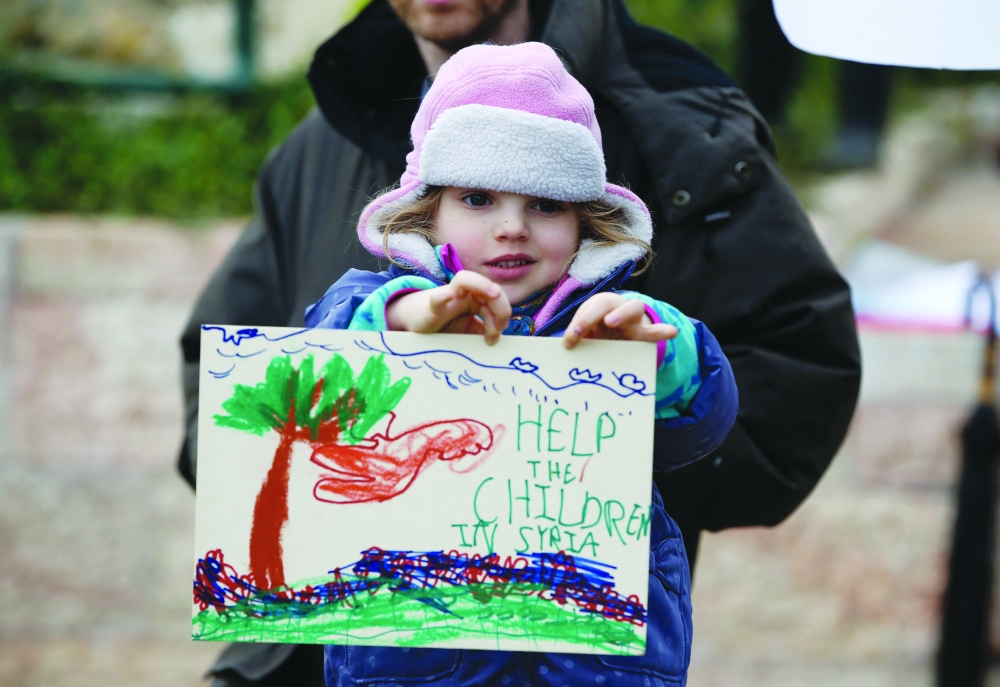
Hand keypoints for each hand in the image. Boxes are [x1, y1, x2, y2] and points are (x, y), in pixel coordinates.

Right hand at [386, 271, 511, 344]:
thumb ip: (482, 330)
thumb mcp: (468, 330)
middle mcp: (463, 293)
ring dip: (484, 287)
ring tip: (493, 296)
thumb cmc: (443, 324)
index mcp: (474, 298)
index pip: (496, 299)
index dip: (503, 313)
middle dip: (501, 307)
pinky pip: (438, 298)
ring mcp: (448, 296)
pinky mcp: (432, 307)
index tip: (497, 334)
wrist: (416, 323)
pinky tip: (449, 296)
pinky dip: (443, 297)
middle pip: (488, 288)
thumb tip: (498, 337)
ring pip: (466, 280)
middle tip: (497, 329)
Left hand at [562, 293, 677, 349]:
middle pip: (603, 302)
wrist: (622, 337)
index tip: (568, 343)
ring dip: (621, 313)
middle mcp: (615, 306)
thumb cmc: (599, 336)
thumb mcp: (588, 336)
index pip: (585, 309)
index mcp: (597, 305)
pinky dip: (663, 331)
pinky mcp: (645, 331)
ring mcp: (633, 317)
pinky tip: (672, 332)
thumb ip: (578, 339)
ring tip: (611, 321)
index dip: (576, 324)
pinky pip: (655, 330)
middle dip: (590, 316)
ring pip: (632, 307)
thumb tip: (562, 350)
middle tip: (580, 332)